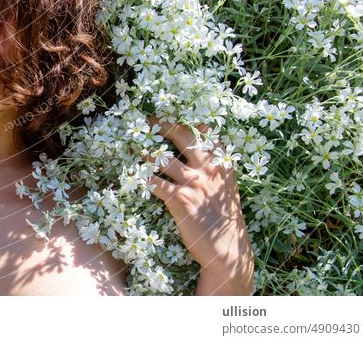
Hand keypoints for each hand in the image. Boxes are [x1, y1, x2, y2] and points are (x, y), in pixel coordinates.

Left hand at [145, 115, 253, 294]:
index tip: (173, 111)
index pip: (205, 132)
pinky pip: (154, 182)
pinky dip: (143, 177)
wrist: (227, 250)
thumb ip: (217, 166)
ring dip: (146, 152)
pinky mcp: (179, 199)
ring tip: (135, 148)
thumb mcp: (227, 187)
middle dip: (163, 124)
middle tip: (149, 121)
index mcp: (222, 164)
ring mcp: (193, 182)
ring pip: (162, 157)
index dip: (188, 119)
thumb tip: (206, 143)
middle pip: (182, 135)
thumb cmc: (224, 218)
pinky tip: (135, 174)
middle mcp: (208, 168)